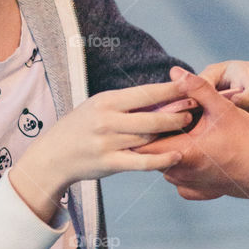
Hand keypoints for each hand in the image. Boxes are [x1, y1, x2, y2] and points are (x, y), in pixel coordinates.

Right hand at [15, 82, 195, 212]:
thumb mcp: (98, 106)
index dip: (170, 90)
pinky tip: (177, 155)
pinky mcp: (110, 163)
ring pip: (149, 137)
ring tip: (190, 128)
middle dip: (177, 113)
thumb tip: (161, 95)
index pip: (145, 93)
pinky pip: (141, 161)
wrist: (53, 156)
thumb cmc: (80, 127)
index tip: (190, 85)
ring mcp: (108, 143)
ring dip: (172, 133)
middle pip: (152, 116)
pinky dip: (161, 159)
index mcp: (106, 101)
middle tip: (195, 110)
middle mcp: (107, 120)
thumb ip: (126, 103)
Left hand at [138, 71, 248, 201]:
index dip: (145, 126)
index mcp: (182, 153)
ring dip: (168, 149)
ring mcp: (188, 186)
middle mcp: (180, 175)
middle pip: (152, 153)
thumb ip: (196, 87)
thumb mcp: (222, 108)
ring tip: (182, 132)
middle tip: (167, 117)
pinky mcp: (197, 192)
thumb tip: (175, 72)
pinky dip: (181, 164)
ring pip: (164, 164)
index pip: (143, 143)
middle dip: (156, 135)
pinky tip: (194, 151)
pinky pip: (178, 177)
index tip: (152, 113)